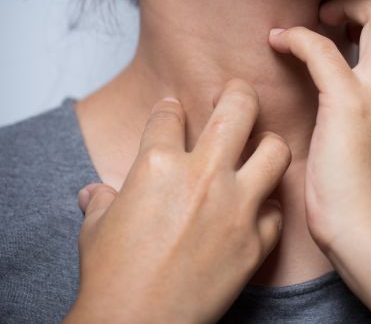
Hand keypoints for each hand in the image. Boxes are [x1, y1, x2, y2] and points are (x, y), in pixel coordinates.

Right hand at [63, 79, 291, 323]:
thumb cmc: (111, 277)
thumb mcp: (96, 228)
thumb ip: (102, 201)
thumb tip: (94, 193)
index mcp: (157, 164)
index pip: (170, 114)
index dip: (171, 108)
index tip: (175, 109)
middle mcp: (202, 176)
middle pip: (238, 108)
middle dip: (238, 92)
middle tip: (236, 94)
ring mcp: (235, 208)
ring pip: (275, 150)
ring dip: (268, 144)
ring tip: (259, 147)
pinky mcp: (255, 242)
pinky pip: (275, 210)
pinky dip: (266, 206)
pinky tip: (255, 209)